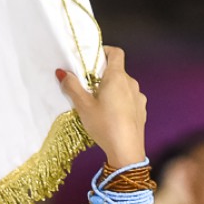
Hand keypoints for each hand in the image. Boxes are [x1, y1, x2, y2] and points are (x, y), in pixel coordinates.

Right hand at [57, 47, 146, 169]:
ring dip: (112, 90)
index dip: (104, 52)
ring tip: (99, 104)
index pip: (115, 53)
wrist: (126, 151)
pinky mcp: (141, 111)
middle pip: (117, 71)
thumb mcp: (83, 106)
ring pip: (123, 87)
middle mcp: (131, 83)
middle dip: (103, 75)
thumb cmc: (104, 125)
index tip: (93, 59)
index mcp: (117, 77)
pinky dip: (120, 102)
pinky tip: (111, 116)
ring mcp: (139, 98)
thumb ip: (72, 86)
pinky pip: (129, 100)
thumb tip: (62, 73)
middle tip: (89, 86)